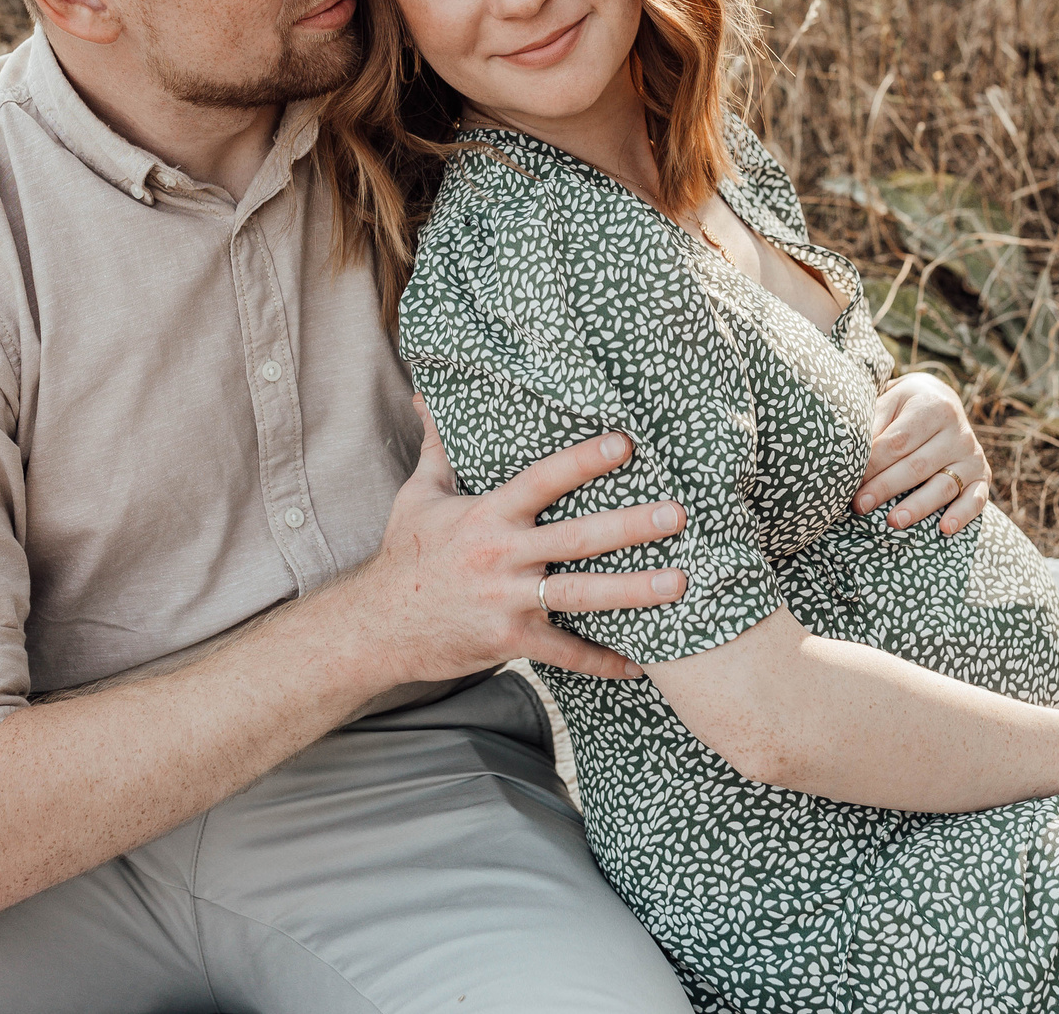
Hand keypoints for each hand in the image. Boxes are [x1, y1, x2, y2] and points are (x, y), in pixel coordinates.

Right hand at [341, 396, 687, 686]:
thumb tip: (429, 395)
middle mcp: (501, 556)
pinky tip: (642, 663)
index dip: (582, 460)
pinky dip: (605, 661)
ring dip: (633, 592)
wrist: (378, 627)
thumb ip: (438, 447)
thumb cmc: (405, 555)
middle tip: (676, 514)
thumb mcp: (419, 495)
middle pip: (575, 539)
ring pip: (581, 596)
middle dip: (629, 526)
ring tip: (680, 582)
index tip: (625, 443)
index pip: (542, 480)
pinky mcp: (512, 641)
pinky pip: (566, 654)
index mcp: (486, 515)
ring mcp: (508, 602)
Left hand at [854, 373, 991, 535]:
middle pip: (917, 466)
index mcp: (932, 407)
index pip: (897, 442)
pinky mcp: (982, 475)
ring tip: (893, 522)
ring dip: (918, 507)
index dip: (872, 465)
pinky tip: (946, 528)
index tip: (849, 482)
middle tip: (860, 506)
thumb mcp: (888, 402)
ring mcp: (971, 455)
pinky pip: (976, 498)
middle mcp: (957, 431)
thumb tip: (851, 455)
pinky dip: (962, 514)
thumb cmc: (904, 408)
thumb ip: (873, 424)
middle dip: (885, 488)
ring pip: (943, 485)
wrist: (940, 401)